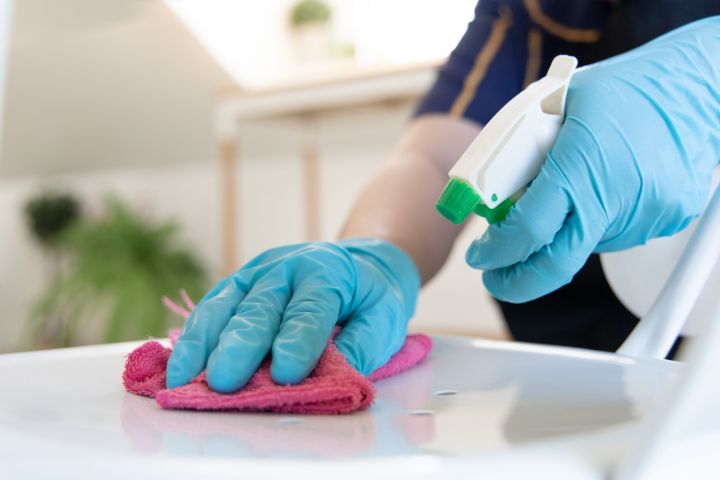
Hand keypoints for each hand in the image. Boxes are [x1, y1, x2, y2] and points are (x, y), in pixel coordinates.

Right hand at [166, 238, 418, 392]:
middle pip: (260, 307)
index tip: (287, 374)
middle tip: (225, 381)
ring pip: (224, 305)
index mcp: (326, 272)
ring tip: (185, 378)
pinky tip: (180, 363)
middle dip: (240, 346)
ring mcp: (255, 273)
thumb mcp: (384, 317)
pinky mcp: (236, 285)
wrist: (358, 263)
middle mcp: (285, 267)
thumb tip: (336, 377)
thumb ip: (362, 345)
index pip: (310, 309)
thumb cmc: (370, 297)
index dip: (298, 342)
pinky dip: (193, 336)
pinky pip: (210, 308)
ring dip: (203, 343)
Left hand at [466, 17, 719, 301]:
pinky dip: (594, 223)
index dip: (496, 252)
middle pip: (556, 266)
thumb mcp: (551, 106)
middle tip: (496, 276)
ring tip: (569, 191)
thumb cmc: (620, 89)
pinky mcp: (665, 221)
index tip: (481, 256)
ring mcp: (644, 214)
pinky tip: (602, 188)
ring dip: (561, 236)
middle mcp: (616, 197)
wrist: (696, 87)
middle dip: (517, 281)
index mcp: (582, 165)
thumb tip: (489, 197)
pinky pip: (614, 236)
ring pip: (583, 247)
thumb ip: (518, 154)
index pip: (529, 230)